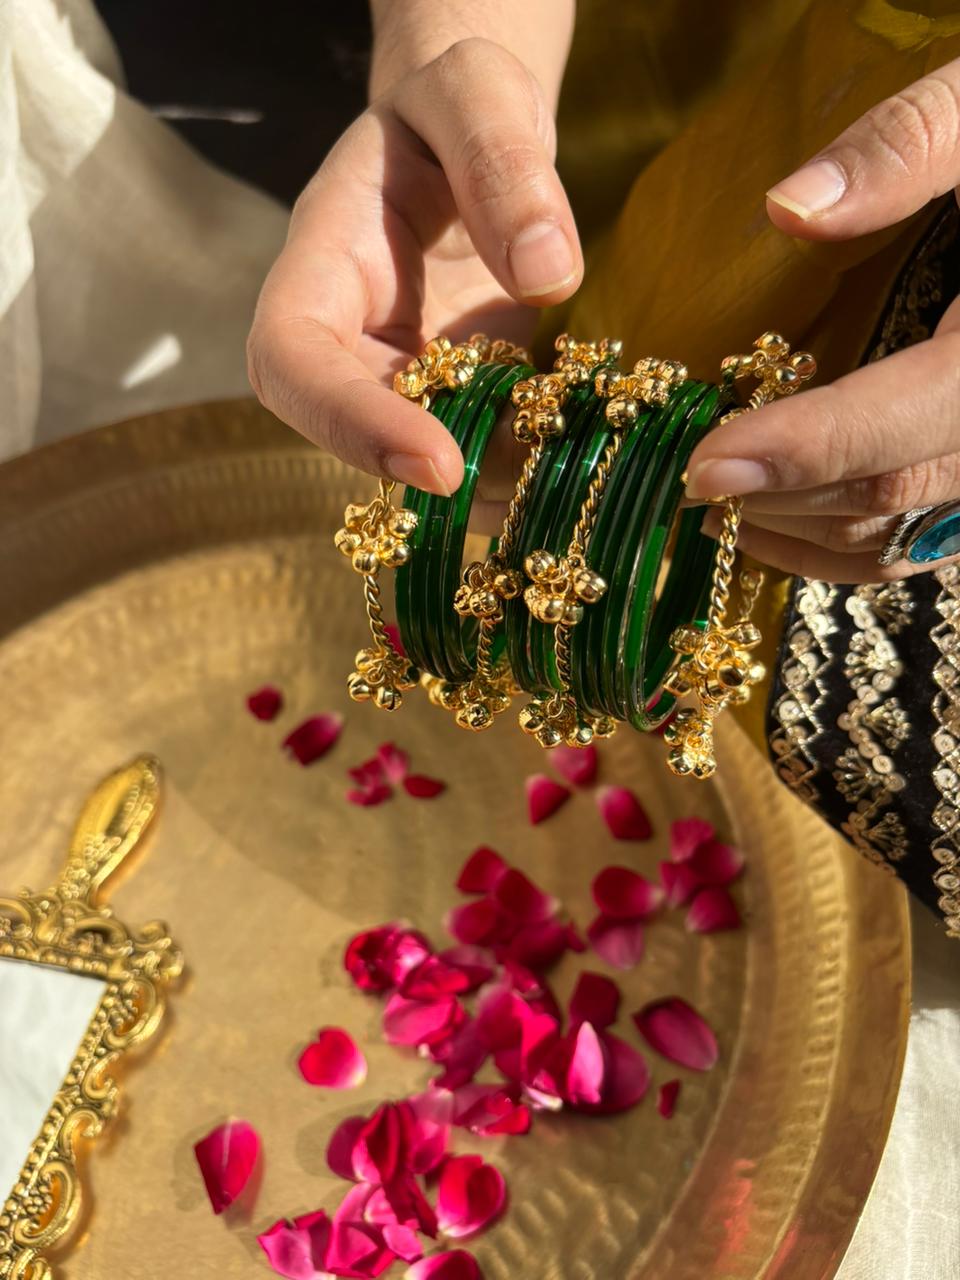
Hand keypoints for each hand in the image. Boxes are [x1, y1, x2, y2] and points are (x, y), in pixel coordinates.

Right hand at [247, 37, 581, 499]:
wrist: (475, 127)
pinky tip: (584, 455)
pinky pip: (477, 446)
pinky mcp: (455, 391)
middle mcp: (347, 331)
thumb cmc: (458, 99)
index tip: (440, 464)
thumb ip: (503, 161)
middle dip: (437, 470)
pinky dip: (525, 464)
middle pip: (349, 431)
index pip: (291, 358)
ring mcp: (399, 370)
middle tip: (531, 482)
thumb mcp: (479, 92)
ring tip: (573, 472)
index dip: (348, 422)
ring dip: (489, 481)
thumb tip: (545, 272)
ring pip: (418, 457)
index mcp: (323, 258)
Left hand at [686, 60, 959, 582]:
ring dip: (795, 527)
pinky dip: (837, 549)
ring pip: (898, 536)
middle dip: (775, 492)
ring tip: (706, 501)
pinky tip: (767, 524)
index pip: (899, 426)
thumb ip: (905, 150)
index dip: (799, 450)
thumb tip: (787, 209)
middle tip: (680, 475)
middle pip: (886, 490)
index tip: (702, 463)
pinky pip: (918, 546)